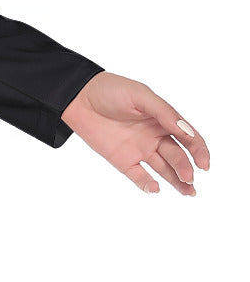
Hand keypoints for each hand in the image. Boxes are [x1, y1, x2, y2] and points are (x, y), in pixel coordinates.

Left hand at [61, 70, 209, 194]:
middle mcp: (154, 137)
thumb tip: (187, 132)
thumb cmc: (110, 89)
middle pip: (177, 156)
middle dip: (186, 168)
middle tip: (188, 177)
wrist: (77, 96)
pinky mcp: (123, 160)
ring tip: (188, 192)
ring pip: (164, 170)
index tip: (204, 163)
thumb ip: (164, 113)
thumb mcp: (140, 95)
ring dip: (177, 181)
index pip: (188, 138)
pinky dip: (148, 184)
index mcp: (162, 120)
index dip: (199, 151)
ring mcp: (139, 149)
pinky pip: (139, 176)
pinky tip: (155, 188)